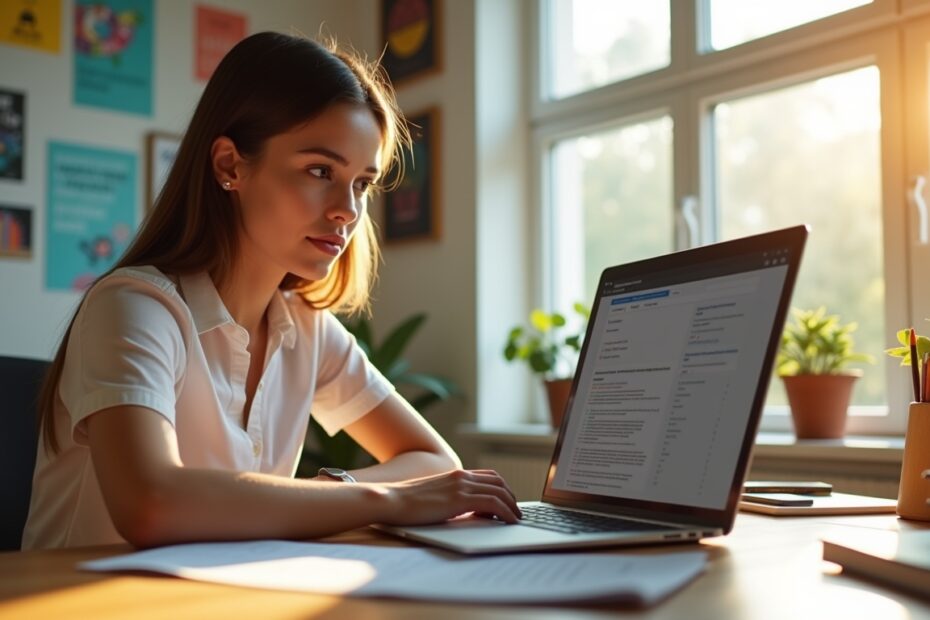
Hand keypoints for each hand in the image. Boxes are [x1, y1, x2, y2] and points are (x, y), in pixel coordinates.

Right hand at [380, 469, 521, 525]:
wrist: (391, 500)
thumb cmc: (405, 503)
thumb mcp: (433, 497)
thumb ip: (450, 499)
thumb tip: (464, 511)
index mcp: (454, 475)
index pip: (488, 476)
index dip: (502, 488)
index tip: (508, 501)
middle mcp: (461, 476)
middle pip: (498, 481)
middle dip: (511, 496)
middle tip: (516, 511)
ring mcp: (461, 486)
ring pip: (499, 491)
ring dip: (512, 506)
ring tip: (516, 519)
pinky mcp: (460, 499)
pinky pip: (493, 503)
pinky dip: (506, 512)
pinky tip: (509, 521)